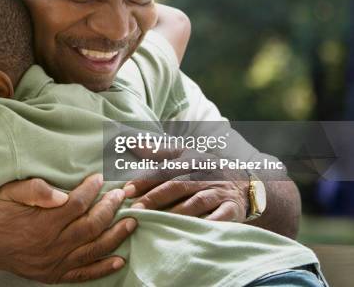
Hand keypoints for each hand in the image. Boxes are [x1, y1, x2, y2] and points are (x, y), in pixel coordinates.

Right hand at [0, 174, 137, 283]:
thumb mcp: (8, 192)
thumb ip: (34, 189)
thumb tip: (61, 193)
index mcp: (43, 223)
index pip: (78, 204)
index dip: (92, 190)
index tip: (100, 178)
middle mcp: (52, 245)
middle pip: (91, 226)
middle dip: (110, 209)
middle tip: (123, 196)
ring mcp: (55, 263)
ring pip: (93, 249)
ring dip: (115, 236)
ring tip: (132, 222)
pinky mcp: (53, 275)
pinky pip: (83, 274)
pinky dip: (103, 267)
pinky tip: (119, 259)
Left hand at [124, 149, 249, 221]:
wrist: (246, 184)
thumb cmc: (207, 170)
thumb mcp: (187, 155)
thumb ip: (159, 151)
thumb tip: (132, 141)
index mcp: (191, 161)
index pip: (165, 170)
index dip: (145, 180)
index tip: (126, 190)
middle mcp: (204, 175)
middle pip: (177, 186)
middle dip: (155, 198)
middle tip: (136, 209)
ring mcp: (219, 192)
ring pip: (196, 202)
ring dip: (175, 212)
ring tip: (157, 222)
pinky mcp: (232, 209)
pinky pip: (220, 217)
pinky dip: (208, 224)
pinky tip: (193, 231)